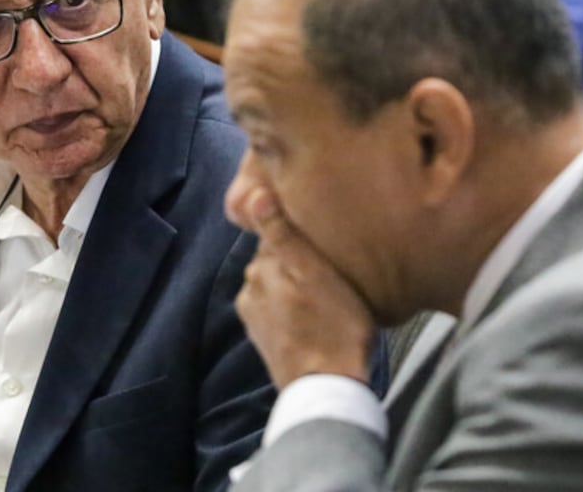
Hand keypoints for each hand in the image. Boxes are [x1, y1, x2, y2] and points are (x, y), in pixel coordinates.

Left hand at [233, 187, 376, 389]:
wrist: (325, 389)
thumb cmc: (332, 326)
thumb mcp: (317, 273)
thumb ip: (283, 233)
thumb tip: (254, 194)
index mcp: (263, 264)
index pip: (278, 231)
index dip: (302, 230)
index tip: (324, 234)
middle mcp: (250, 286)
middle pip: (276, 258)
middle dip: (297, 259)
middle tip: (332, 269)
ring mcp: (253, 314)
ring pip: (277, 285)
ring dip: (294, 285)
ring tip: (324, 297)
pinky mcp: (261, 337)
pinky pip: (276, 310)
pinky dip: (290, 309)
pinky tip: (311, 318)